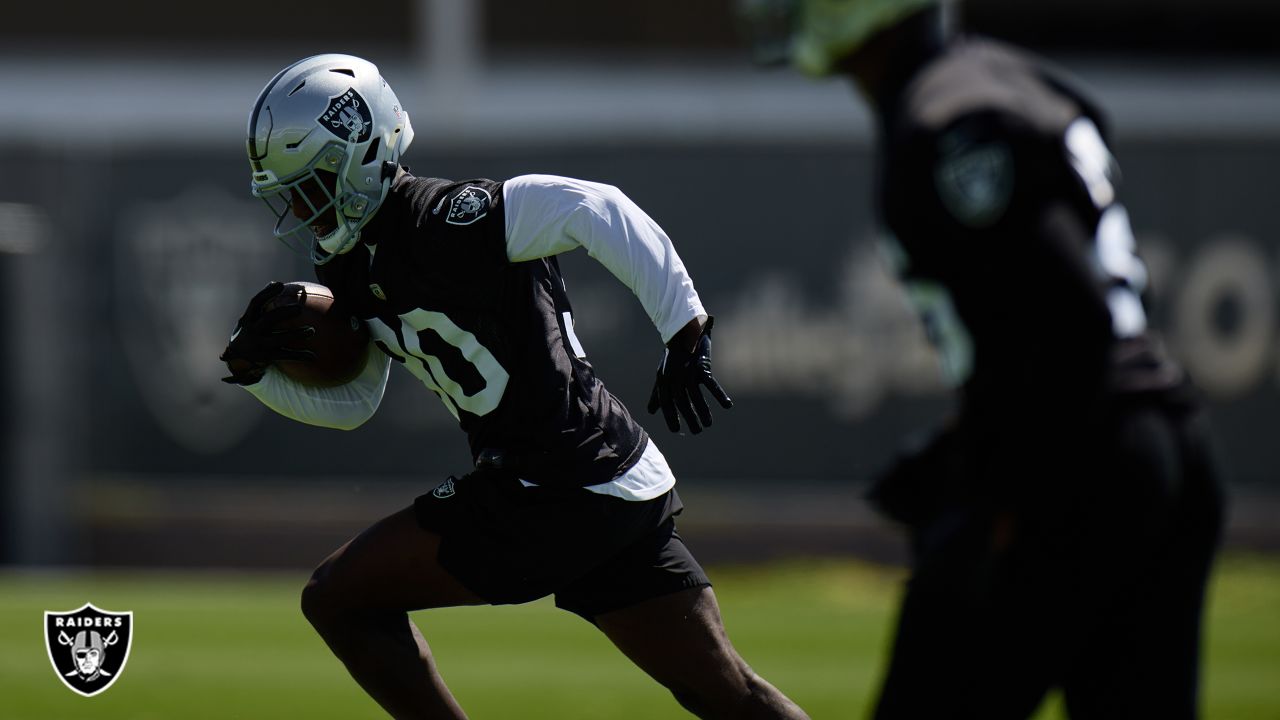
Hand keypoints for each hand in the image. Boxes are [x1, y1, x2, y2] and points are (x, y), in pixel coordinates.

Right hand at [219, 281, 316, 384]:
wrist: (236, 359)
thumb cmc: (249, 332)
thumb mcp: (249, 319)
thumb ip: (261, 304)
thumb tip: (275, 282)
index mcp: (248, 319)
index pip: (256, 303)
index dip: (267, 293)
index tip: (280, 284)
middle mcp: (252, 331)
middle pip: (268, 319)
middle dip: (283, 313)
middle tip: (299, 308)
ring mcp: (259, 345)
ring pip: (279, 339)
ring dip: (296, 334)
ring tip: (312, 330)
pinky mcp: (266, 357)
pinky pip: (285, 356)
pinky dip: (299, 356)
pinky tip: (314, 356)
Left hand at [646, 315, 732, 433]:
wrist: (684, 333)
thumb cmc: (672, 357)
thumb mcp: (662, 375)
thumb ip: (657, 394)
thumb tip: (651, 412)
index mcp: (664, 379)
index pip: (666, 402)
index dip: (670, 417)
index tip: (676, 431)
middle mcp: (674, 376)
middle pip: (682, 402)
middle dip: (689, 418)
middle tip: (696, 432)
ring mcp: (687, 371)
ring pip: (695, 396)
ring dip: (703, 411)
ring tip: (708, 425)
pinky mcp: (701, 366)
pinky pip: (711, 384)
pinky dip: (720, 395)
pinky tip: (728, 406)